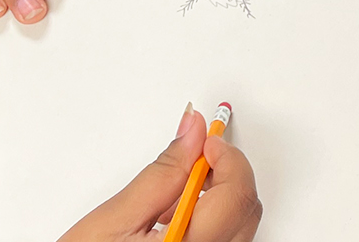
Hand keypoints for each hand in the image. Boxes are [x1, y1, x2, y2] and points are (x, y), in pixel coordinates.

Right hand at [57, 107, 261, 241]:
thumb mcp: (112, 221)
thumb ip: (161, 174)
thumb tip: (192, 132)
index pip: (236, 193)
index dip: (225, 156)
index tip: (206, 140)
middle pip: (245, 208)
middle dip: (223, 175)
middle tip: (190, 161)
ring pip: (239, 226)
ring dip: (216, 200)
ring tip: (169, 204)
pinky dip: (210, 223)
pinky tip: (174, 225)